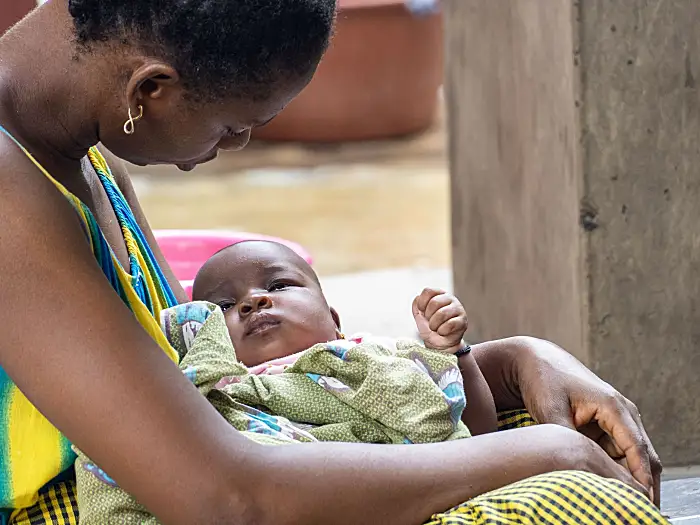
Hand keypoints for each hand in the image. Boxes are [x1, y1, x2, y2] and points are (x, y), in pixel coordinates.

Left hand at [412, 288, 467, 352]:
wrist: (439, 344)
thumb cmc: (431, 328)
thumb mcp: (419, 316)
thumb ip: (417, 305)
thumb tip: (418, 298)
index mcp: (439, 294)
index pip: (428, 291)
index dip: (422, 303)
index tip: (422, 311)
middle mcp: (450, 298)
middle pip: (434, 302)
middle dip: (428, 316)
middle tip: (430, 322)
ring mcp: (458, 309)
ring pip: (442, 313)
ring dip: (434, 324)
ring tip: (435, 328)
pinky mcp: (463, 321)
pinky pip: (450, 324)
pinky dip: (442, 331)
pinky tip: (443, 332)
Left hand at [514, 337, 661, 504]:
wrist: (533, 360)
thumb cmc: (543, 379)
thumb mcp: (551, 410)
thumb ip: (568, 440)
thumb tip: (580, 468)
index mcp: (614, 406)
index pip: (637, 449)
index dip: (641, 478)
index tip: (641, 501)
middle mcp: (622, 413)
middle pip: (642, 456)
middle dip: (641, 484)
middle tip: (635, 510)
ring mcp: (614, 419)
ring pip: (631, 457)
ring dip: (628, 478)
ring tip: (620, 501)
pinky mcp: (604, 425)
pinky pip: (616, 452)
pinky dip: (614, 469)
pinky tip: (606, 486)